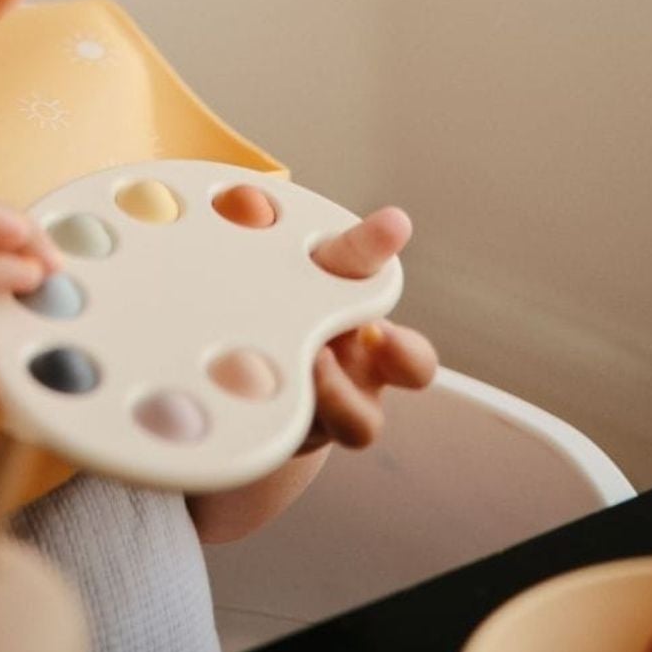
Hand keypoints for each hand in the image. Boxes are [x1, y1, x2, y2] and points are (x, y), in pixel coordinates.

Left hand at [215, 192, 438, 453]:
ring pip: (363, 423)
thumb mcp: (262, 267)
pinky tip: (240, 410)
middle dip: (404, 353)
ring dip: (339, 401)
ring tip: (304, 376)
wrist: (238, 383)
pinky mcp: (295, 442)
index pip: (367, 265)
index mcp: (347, 298)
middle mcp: (357, 357)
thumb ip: (255, 236)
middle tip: (374, 334)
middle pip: (413, 362)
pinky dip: (277, 432)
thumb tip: (247, 205)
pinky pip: (301, 447)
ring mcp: (332, 406)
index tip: (391, 224)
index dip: (379, 244)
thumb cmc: (267, 309)